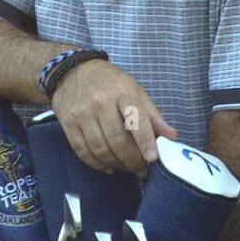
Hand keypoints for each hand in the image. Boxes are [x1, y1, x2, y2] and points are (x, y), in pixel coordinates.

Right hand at [51, 59, 176, 174]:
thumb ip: (152, 116)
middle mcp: (101, 102)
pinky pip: (82, 151)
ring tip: (126, 167)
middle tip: (141, 170)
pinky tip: (108, 167)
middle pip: (118, 140)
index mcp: (123, 92)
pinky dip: (97, 164)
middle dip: (132, 160)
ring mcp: (82, 113)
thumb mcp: (135, 91)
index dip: (145, 141)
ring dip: (116, 164)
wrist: (73, 71)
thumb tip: (171, 137)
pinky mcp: (68, 123)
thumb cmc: (110, 83)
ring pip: (100, 149)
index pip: (136, 119)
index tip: (152, 158)